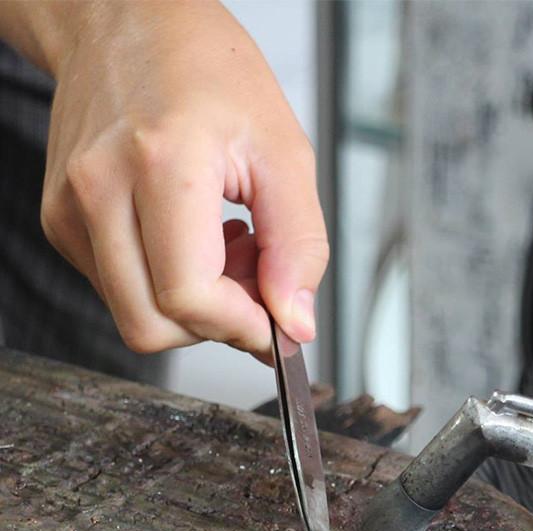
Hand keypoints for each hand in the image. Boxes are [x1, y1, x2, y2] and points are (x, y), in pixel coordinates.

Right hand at [1, 0, 326, 362]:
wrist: (125, 21)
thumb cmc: (206, 70)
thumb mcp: (284, 151)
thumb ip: (299, 246)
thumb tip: (295, 323)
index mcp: (161, 164)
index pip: (188, 297)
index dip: (242, 326)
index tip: (276, 322)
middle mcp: (99, 190)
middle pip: (153, 325)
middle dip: (217, 323)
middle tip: (254, 277)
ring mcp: (70, 209)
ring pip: (135, 319)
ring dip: (194, 308)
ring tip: (226, 247)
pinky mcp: (62, 222)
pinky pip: (121, 292)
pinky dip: (167, 286)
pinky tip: (193, 240)